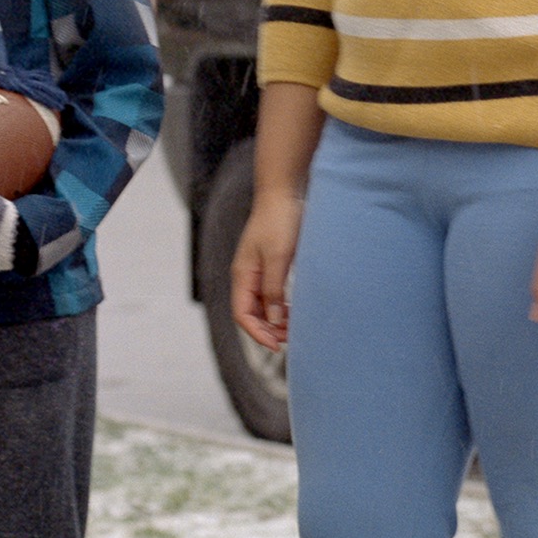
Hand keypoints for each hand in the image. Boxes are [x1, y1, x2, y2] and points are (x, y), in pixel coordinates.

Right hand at [230, 194, 302, 350]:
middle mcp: (246, 275)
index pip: (242, 315)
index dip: (258, 333)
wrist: (283, 192)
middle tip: (291, 340)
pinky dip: (280, 306)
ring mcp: (256, 269)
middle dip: (268, 330)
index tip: (278, 346)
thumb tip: (274, 321)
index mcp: (243, 275)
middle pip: (250, 313)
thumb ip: (274, 289)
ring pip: (261, 305)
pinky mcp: (269, 263)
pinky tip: (294, 310)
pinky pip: (270, 293)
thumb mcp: (278, 257)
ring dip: (275, 320)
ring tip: (295, 329)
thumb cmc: (280, 221)